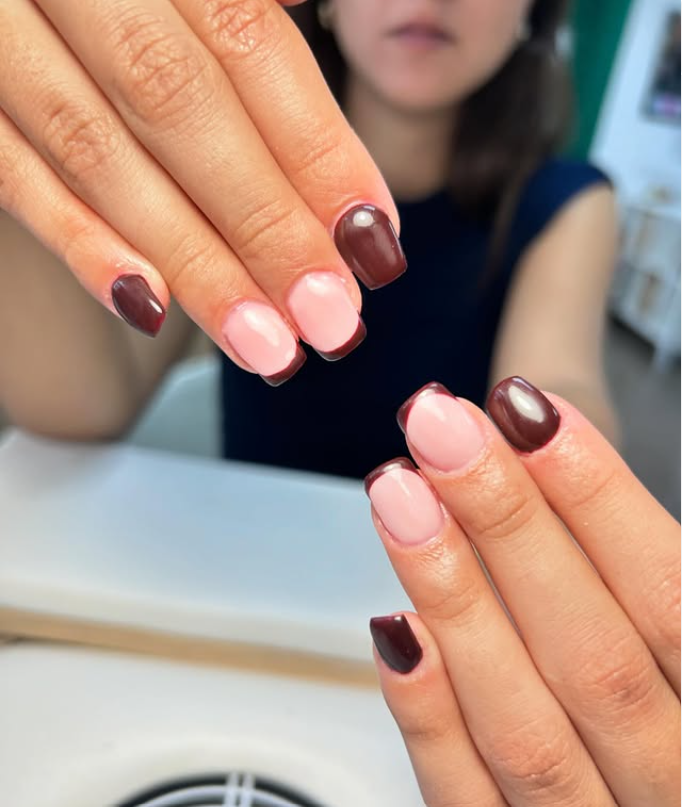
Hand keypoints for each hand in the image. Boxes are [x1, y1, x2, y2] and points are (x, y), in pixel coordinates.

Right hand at [0, 0, 403, 381]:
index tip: (373, 241)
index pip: (247, 42)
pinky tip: (151, 307)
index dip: (315, 147)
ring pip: (95, 148)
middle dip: (264, 223)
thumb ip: (245, 14)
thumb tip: (317, 97)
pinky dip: (77, 239)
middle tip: (331, 320)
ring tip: (266, 345)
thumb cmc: (123, 1)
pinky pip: (6, 168)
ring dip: (191, 260)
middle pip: (177, 102)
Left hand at [366, 377, 679, 805]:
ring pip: (527, 729)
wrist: (645, 803)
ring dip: (455, 598)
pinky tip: (393, 628)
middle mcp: (673, 778)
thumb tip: (544, 443)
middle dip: (509, 524)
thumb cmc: (657, 696)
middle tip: (440, 428)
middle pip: (594, 653)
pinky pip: (469, 806)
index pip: (672, 597)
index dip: (599, 497)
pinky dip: (431, 720)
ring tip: (400, 494)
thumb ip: (635, 569)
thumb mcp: (670, 635)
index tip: (525, 410)